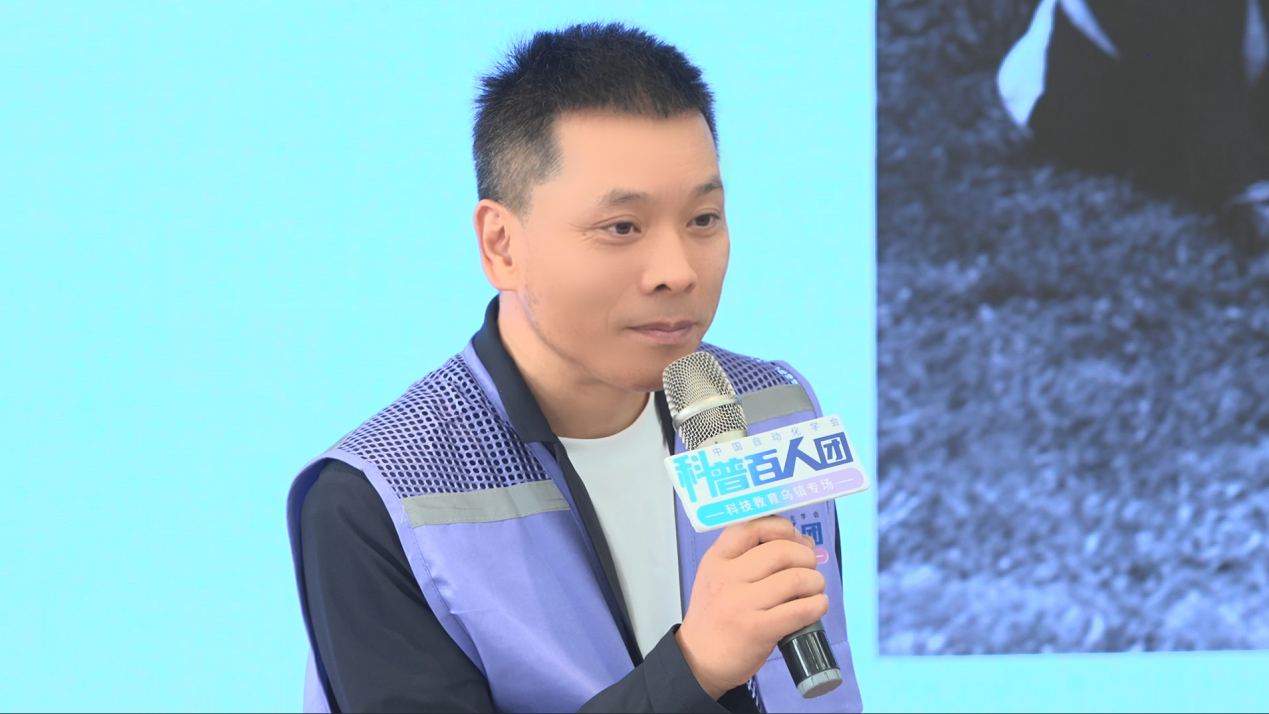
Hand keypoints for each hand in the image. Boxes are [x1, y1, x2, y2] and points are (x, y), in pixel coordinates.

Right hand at [674, 516, 828, 699]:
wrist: (699, 660)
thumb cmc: (715, 616)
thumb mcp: (719, 577)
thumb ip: (753, 557)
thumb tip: (804, 543)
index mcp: (717, 559)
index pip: (753, 526)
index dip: (783, 528)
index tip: (795, 539)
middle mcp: (727, 577)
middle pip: (782, 551)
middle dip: (806, 557)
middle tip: (810, 568)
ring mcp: (742, 603)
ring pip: (796, 579)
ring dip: (815, 582)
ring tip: (814, 589)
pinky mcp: (759, 630)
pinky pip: (800, 610)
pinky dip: (817, 605)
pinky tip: (817, 606)